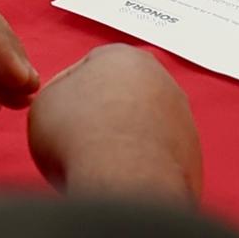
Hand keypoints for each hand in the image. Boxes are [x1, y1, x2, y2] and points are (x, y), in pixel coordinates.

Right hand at [27, 45, 202, 200]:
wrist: (125, 181)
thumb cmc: (80, 136)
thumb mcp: (45, 105)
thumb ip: (58, 94)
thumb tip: (69, 104)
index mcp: (122, 56)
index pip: (91, 68)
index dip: (70, 96)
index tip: (61, 118)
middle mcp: (160, 79)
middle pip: (124, 95)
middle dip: (104, 116)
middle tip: (81, 143)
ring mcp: (182, 116)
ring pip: (146, 126)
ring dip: (128, 141)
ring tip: (102, 166)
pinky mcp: (193, 153)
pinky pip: (160, 157)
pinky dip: (145, 167)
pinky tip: (127, 180)